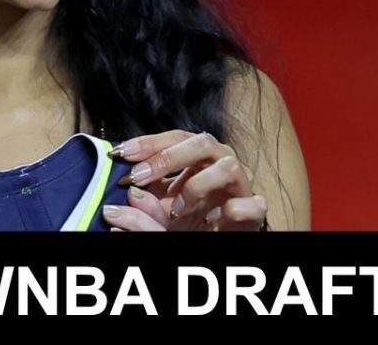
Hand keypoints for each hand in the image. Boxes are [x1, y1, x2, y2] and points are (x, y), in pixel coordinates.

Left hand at [102, 130, 266, 231]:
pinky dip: (231, 210)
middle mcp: (223, 163)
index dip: (149, 142)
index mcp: (201, 156)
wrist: (216, 239)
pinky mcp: (256, 211)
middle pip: (204, 142)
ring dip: (197, 185)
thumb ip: (145, 192)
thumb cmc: (189, 218)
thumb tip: (128, 190)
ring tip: (177, 208)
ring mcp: (242, 186)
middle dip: (168, 157)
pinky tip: (212, 220)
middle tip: (138, 177)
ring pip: (230, 166)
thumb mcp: (160, 204)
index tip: (121, 154)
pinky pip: (252, 203)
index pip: (177, 137)